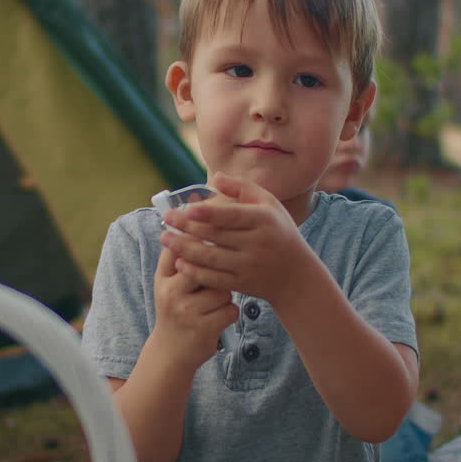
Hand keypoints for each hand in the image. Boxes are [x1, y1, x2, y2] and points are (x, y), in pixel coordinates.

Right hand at [150, 245, 237, 367]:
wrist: (170, 353)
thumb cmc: (175, 311)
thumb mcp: (167, 284)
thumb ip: (177, 258)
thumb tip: (194, 224)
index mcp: (163, 278)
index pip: (180, 248)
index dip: (198, 236)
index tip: (215, 233)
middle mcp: (171, 292)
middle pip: (206, 266)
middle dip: (217, 269)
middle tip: (222, 273)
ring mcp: (187, 311)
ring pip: (222, 289)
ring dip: (224, 297)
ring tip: (214, 305)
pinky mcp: (204, 328)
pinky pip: (230, 309)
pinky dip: (230, 313)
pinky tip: (219, 319)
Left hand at [160, 171, 312, 302]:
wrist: (296, 275)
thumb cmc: (279, 231)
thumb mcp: (269, 204)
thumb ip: (242, 188)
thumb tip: (215, 177)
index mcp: (263, 220)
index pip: (232, 216)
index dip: (209, 212)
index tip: (187, 207)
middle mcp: (257, 243)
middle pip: (216, 236)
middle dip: (188, 227)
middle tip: (166, 219)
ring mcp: (249, 266)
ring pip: (211, 258)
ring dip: (185, 249)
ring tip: (164, 238)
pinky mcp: (242, 284)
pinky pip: (214, 279)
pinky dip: (195, 271)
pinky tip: (178, 262)